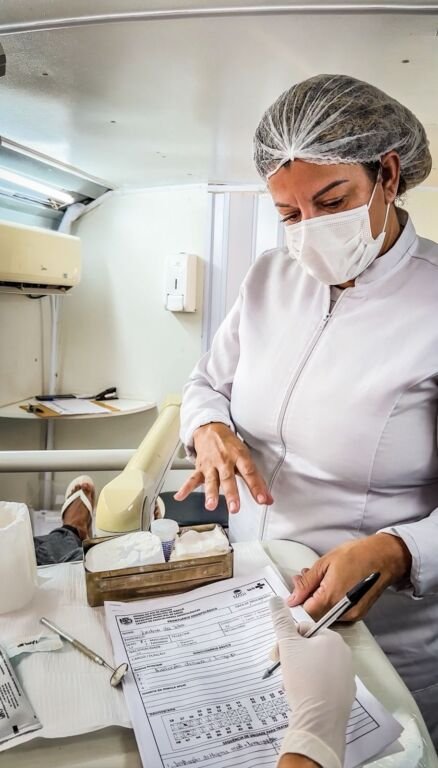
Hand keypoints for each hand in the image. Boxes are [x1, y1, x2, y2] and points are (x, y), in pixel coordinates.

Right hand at [174, 422, 272, 513]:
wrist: (210, 429)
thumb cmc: (230, 445)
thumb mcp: (246, 457)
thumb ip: (256, 479)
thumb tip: (268, 499)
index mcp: (239, 456)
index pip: (250, 472)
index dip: (256, 486)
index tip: (262, 500)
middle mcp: (224, 460)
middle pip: (228, 478)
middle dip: (231, 494)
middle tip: (234, 508)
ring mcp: (211, 464)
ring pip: (211, 480)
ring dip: (210, 493)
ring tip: (210, 505)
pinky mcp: (200, 467)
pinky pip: (192, 478)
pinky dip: (185, 488)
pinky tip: (180, 496)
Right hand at [270, 597, 354, 767]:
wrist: (319, 721)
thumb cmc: (304, 678)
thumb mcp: (288, 646)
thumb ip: (281, 621)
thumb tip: (275, 598)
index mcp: (332, 638)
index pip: (304, 629)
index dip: (286, 641)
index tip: (275, 656)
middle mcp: (344, 654)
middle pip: (310, 647)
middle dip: (292, 657)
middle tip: (281, 670)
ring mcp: (347, 676)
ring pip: (316, 666)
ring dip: (300, 671)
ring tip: (291, 685)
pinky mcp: (345, 695)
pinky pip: (324, 683)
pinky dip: (312, 686)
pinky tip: (303, 696)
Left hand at [288, 534, 411, 620]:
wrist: (384, 557)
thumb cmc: (358, 555)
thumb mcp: (325, 563)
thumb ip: (307, 582)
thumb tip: (294, 597)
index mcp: (331, 597)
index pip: (305, 611)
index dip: (298, 600)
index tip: (297, 590)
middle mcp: (342, 610)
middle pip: (315, 614)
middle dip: (308, 598)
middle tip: (308, 580)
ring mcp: (352, 614)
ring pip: (326, 614)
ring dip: (319, 600)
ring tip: (323, 580)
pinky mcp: (358, 614)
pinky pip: (337, 613)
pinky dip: (331, 602)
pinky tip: (333, 587)